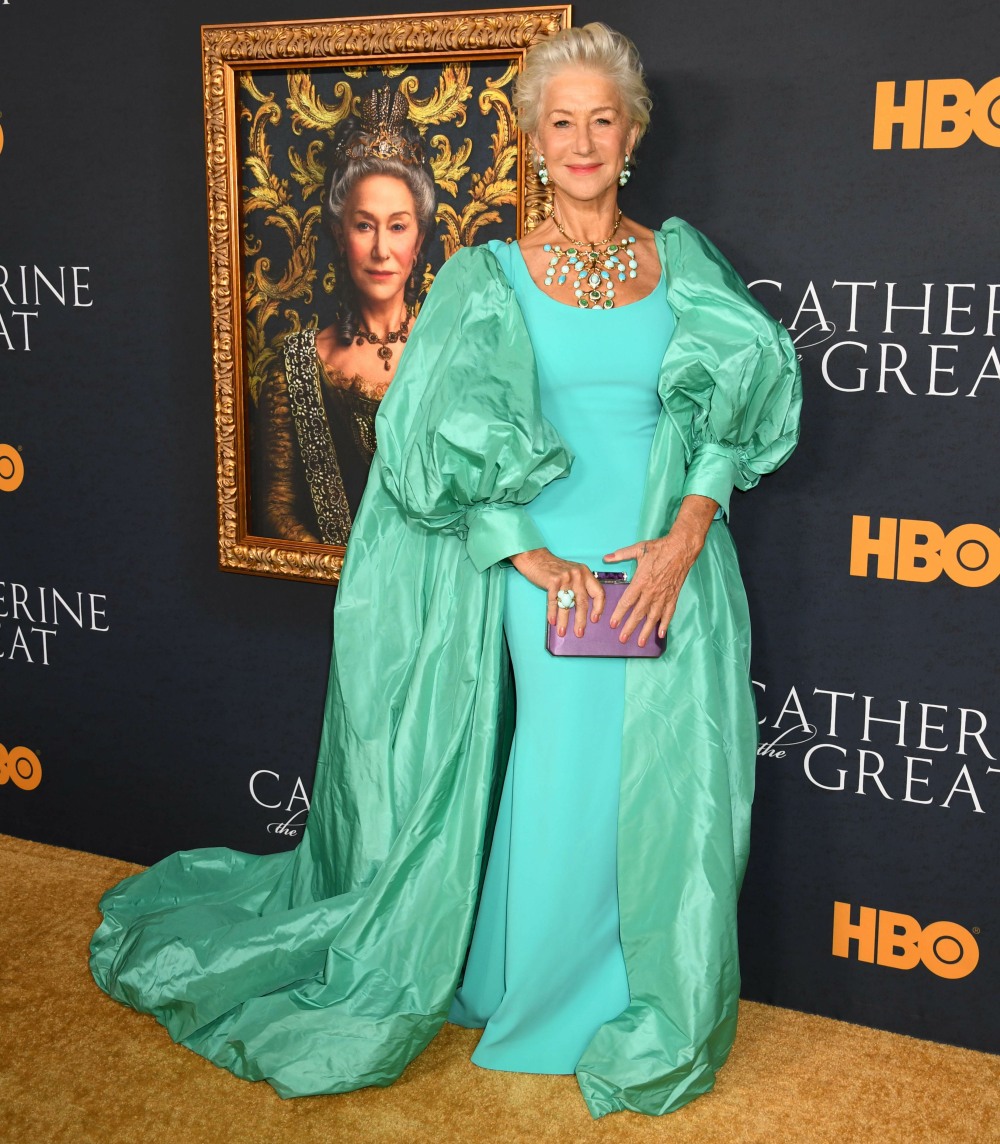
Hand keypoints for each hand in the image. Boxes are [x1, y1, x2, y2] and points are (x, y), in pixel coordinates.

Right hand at [509, 548, 604, 637]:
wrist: (536, 558)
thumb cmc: (555, 568)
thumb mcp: (574, 573)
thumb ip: (581, 586)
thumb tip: (586, 610)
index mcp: (586, 573)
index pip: (599, 592)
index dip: (599, 607)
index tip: (595, 619)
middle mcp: (578, 575)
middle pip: (583, 602)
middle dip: (581, 620)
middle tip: (579, 633)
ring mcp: (565, 578)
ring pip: (567, 604)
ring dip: (564, 620)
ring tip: (563, 632)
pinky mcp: (553, 581)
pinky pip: (553, 601)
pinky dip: (552, 613)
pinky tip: (552, 621)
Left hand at [603, 495, 717, 646]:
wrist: (681, 549)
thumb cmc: (659, 548)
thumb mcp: (638, 549)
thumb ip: (621, 555)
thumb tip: (605, 557)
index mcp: (641, 581)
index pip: (627, 601)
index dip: (619, 614)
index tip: (613, 624)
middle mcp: (651, 592)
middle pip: (638, 613)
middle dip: (630, 627)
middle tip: (622, 639)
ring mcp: (663, 595)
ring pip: (653, 617)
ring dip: (646, 630)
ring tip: (639, 642)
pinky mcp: (673, 596)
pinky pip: (668, 613)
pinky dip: (665, 624)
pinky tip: (660, 634)